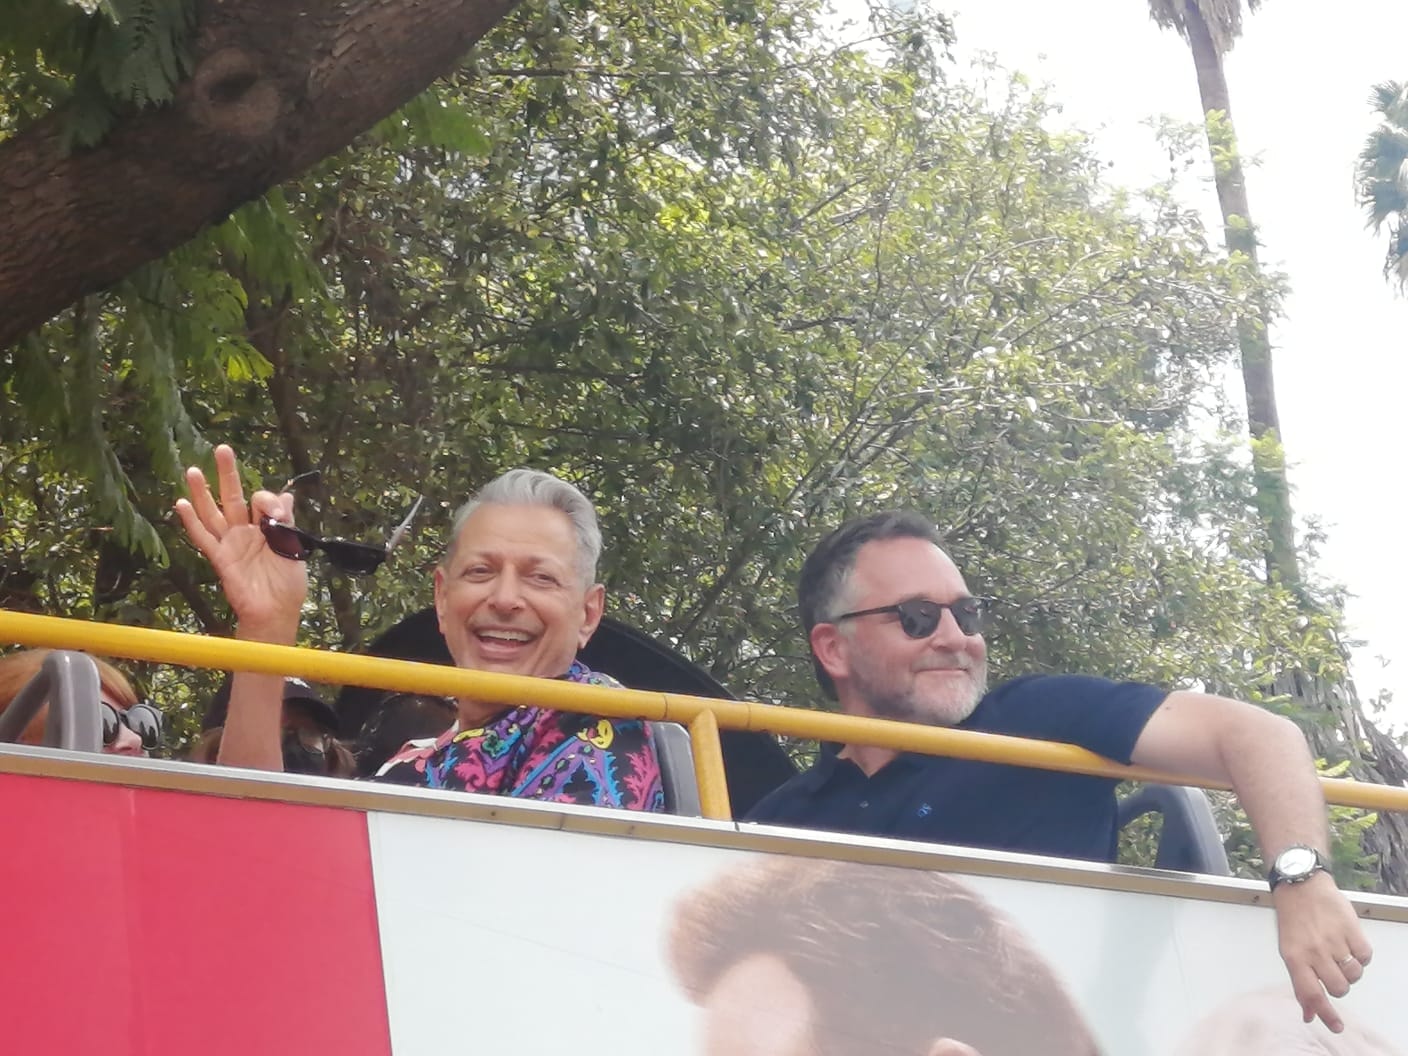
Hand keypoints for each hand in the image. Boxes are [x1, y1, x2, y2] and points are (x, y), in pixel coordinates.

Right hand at [174, 444, 307, 636]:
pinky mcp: (220, 558)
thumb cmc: (288, 583)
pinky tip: (181, 503)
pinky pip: (202, 537)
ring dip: (202, 493)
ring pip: (212, 513)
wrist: (277, 611)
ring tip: (193, 470)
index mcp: (266, 527)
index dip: (267, 500)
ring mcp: (230, 543)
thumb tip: (287, 493)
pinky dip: (191, 521)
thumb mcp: (294, 547)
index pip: (260, 501)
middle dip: (227, 474)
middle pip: (232, 497)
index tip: (276, 511)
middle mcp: (245, 531)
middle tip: (222, 449)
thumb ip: (287, 521)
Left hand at [1272, 871, 1372, 1032]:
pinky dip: (1361, 955)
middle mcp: (1314, 952)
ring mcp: (1335, 941)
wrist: (1301, 886)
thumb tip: (1308, 1015)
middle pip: (1340, 988)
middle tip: (1332, 969)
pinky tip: (1349, 943)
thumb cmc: (1294, 921)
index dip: (1325, 1014)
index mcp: (1295, 958)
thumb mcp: (1289, 952)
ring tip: (1340, 953)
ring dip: (1351, 970)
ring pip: (1355, 975)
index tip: (1337, 1027)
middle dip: (1339, 984)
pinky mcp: (1352, 930)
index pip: (1312, 993)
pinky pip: (1366, 957)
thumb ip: (1300, 984)